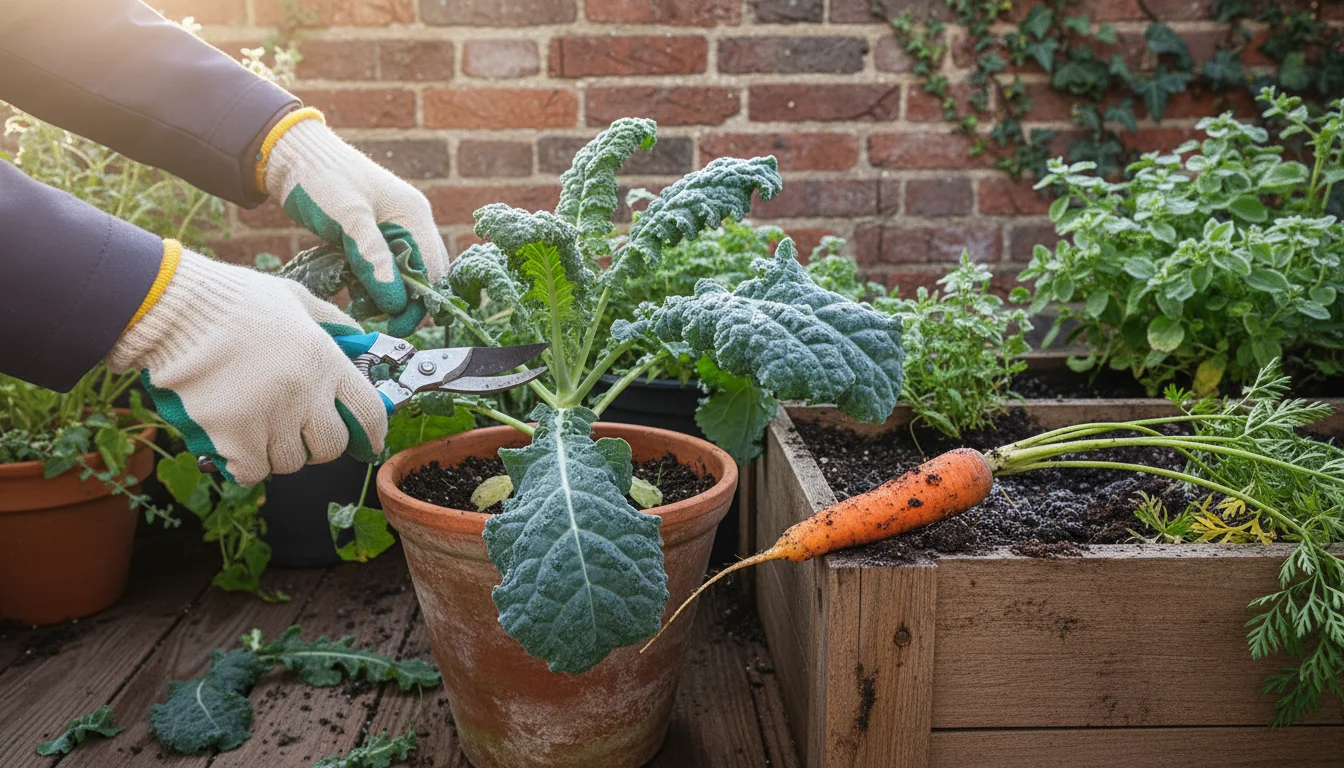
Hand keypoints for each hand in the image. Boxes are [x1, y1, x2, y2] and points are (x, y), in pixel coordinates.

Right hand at [106, 245, 387, 486]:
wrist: (175, 309)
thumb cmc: (235, 300)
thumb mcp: (296, 297)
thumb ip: (333, 320)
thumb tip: (362, 338)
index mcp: (325, 361)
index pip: (369, 412)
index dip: (373, 432)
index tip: (369, 443)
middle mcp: (305, 394)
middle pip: (330, 446)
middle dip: (319, 444)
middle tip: (300, 431)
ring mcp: (269, 418)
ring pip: (289, 461)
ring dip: (279, 452)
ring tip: (260, 427)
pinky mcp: (232, 437)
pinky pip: (253, 472)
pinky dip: (247, 465)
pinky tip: (238, 446)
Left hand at [263, 113, 447, 336]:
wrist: (288, 154)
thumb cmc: (321, 177)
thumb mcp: (348, 217)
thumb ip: (373, 257)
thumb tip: (397, 302)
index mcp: (414, 215)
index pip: (433, 270)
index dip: (418, 300)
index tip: (395, 323)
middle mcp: (410, 222)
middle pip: (423, 275)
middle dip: (404, 301)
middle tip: (376, 317)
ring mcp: (392, 228)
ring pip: (403, 275)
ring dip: (386, 294)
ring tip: (360, 305)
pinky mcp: (372, 234)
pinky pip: (382, 268)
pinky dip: (371, 283)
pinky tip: (352, 290)